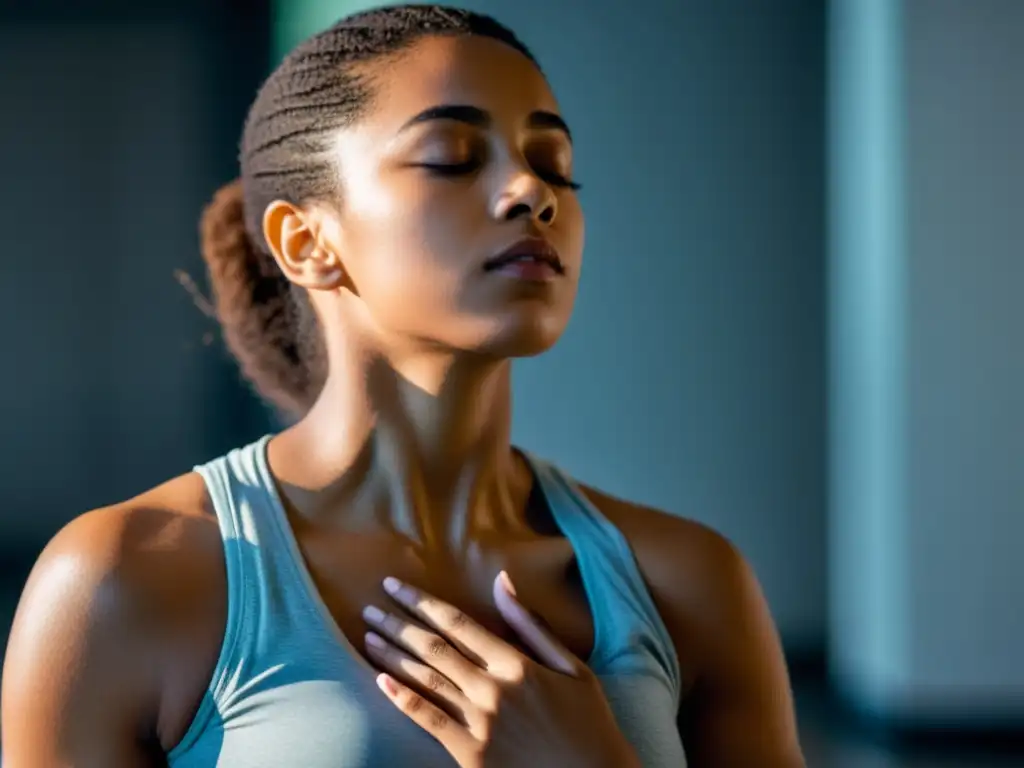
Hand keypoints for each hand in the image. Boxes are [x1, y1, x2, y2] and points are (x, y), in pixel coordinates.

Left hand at [362, 572, 639, 767]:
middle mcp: (493, 689)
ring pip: (426, 679)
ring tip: (368, 635)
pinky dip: (402, 699)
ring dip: (392, 655)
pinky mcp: (470, 754)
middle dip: (398, 623)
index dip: (422, 602)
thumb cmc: (587, 722)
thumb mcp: (571, 667)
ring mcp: (480, 723)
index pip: (458, 623)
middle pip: (434, 648)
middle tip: (370, 606)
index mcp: (516, 663)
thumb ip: (532, 625)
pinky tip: (380, 681)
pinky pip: (428, 721)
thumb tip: (503, 581)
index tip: (395, 586)